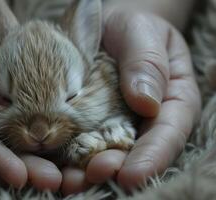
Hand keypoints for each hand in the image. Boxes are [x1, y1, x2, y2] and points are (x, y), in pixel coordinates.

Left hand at [61, 9, 200, 193]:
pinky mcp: (88, 124)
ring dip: (88, 169)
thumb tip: (146, 102)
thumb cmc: (130, 28)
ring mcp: (114, 124)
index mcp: (170, 101)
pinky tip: (57, 166)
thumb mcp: (142, 33)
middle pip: (134, 152)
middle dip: (115, 167)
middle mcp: (144, 121)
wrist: (103, 27)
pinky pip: (80, 142)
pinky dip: (69, 157)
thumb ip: (148, 63)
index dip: (152, 157)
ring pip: (105, 152)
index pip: (166, 133)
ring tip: (71, 179)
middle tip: (93, 174)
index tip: (132, 174)